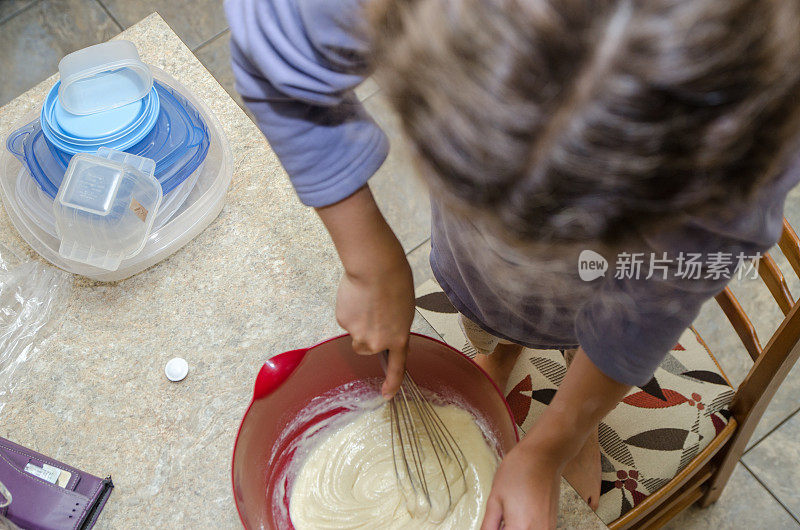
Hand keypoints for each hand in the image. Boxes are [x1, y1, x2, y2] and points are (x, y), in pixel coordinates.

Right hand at [316, 186, 414, 398]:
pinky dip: (349, 310)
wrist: (375, 266)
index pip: (396, 368)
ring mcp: (358, 334)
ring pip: (354, 334)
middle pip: (366, 348)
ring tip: (365, 301)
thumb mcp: (403, 309)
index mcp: (399, 338)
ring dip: (357, 323)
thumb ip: (394, 327)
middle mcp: (378, 342)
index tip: (387, 395)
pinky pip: (345, 319)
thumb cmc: (394, 281)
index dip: (392, 384)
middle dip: (367, 335)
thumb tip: (382, 334)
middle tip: (373, 312)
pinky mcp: (343, 322)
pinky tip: (356, 295)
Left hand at [481, 437, 561, 529]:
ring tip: (509, 513)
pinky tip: (519, 514)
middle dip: (503, 529)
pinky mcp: (552, 524)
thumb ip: (488, 524)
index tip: (492, 525)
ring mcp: (547, 529)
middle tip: (498, 518)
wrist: (543, 456)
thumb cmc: (519, 470)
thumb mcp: (495, 498)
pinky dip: (525, 527)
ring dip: (514, 528)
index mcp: (519, 528)